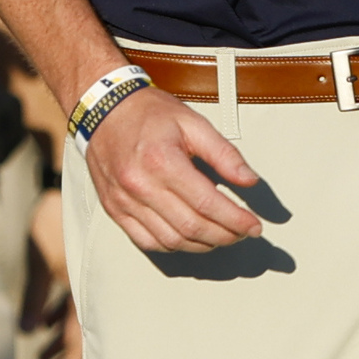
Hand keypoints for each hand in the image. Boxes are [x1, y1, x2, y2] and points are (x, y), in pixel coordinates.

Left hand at [17, 205, 81, 358]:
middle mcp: (93, 288)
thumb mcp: (41, 260)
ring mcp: (88, 279)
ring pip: (75, 317)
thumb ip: (35, 296)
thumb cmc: (56, 223)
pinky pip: (72, 298)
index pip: (80, 339)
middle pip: (80, 334)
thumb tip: (28, 332)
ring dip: (59, 338)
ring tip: (42, 355)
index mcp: (88, 291)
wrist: (74, 184)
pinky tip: (45, 324)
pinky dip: (58, 313)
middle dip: (63, 358)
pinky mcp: (80, 266)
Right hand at [83, 86, 262, 254]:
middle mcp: (140, 185)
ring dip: (202, 245)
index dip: (236, 220)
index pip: (207, 203)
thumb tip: (249, 181)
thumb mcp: (193, 123)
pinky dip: (173, 246)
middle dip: (225, 235)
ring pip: (170, 240)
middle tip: (242, 233)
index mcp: (162, 161)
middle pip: (191, 227)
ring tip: (220, 236)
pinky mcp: (115, 209)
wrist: (104, 111)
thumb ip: (224, 154)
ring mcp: (124, 200)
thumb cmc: (149, 114)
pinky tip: (189, 238)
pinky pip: (146, 241)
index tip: (254, 226)